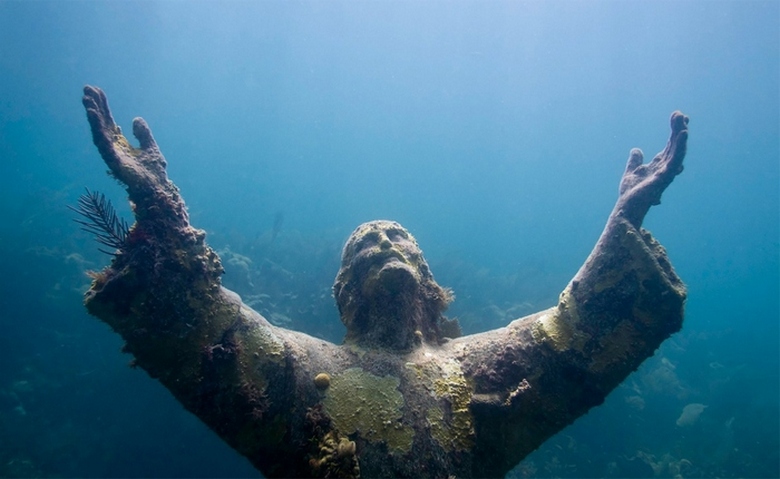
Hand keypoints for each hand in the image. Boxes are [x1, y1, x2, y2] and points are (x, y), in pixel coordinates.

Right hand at [82, 85, 184, 225]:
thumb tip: (136, 118)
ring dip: (93, 115)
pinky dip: (98, 129)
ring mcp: (112, 153)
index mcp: (121, 143)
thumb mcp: (150, 146)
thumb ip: (143, 133)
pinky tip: (94, 116)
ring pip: (99, 131)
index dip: (103, 106)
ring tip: (87, 100)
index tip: (97, 91)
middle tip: (87, 89)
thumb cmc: (154, 172)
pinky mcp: (113, 160)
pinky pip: (103, 143)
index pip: (109, 121)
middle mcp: (113, 147)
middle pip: (101, 123)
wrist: (158, 188)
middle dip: (95, 106)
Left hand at [616, 111, 688, 227]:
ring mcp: (667, 171)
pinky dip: (680, 147)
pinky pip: (676, 159)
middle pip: (675, 144)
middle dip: (678, 129)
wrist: (627, 205)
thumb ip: (635, 160)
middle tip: (681, 113)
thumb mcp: (632, 171)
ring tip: (683, 120)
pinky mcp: (665, 175)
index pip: (670, 144)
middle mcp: (666, 166)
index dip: (675, 131)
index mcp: (660, 163)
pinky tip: (683, 134)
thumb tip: (637, 149)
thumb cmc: (632, 192)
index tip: (677, 115)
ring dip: (681, 135)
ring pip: (678, 150)